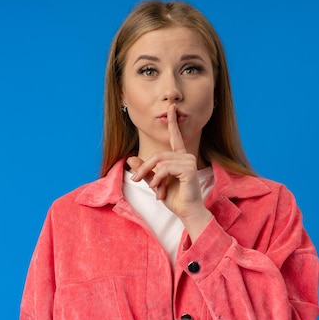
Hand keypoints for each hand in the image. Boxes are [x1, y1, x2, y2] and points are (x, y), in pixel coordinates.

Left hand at [127, 104, 212, 238]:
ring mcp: (188, 161)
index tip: (171, 107)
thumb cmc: (174, 198)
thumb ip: (145, 170)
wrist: (186, 211)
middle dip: (144, 167)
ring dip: (152, 177)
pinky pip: (165, 168)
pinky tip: (159, 190)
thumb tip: (130, 159)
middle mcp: (185, 156)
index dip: (172, 122)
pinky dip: (158, 179)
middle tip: (136, 179)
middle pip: (158, 155)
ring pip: (160, 162)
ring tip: (153, 189)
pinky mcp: (188, 169)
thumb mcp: (155, 182)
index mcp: (180, 157)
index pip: (175, 136)